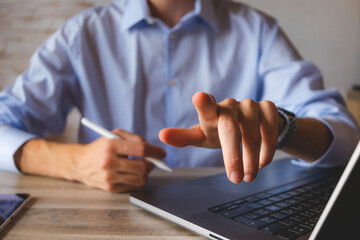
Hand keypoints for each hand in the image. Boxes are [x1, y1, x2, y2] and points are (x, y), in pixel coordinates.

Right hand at [73, 129, 165, 191]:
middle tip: (154, 161)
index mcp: (111, 145)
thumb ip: (135, 139)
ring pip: (140, 179)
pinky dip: (137, 180)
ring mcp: (109, 177)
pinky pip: (133, 186)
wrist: (79, 163)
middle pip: (142, 167)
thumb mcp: (115, 135)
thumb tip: (154, 150)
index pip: (141, 149)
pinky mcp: (109, 188)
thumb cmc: (101, 147)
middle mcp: (109, 162)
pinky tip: (132, 173)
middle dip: (152, 164)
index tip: (162, 153)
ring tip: (142, 166)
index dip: (155, 151)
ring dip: (146, 173)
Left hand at [159, 92, 279, 183]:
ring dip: (252, 158)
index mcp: (211, 112)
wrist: (249, 125)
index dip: (203, 102)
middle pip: (231, 129)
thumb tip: (161, 135)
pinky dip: (268, 149)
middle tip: (236, 179)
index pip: (206, 106)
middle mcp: (230, 105)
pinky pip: (271, 129)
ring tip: (249, 176)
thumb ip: (183, 137)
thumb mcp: (202, 136)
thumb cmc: (220, 132)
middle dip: (233, 156)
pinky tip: (263, 162)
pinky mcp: (268, 108)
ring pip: (253, 132)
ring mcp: (250, 105)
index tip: (199, 97)